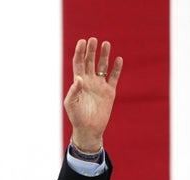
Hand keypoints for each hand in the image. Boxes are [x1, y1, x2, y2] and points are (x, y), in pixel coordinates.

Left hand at [64, 38, 122, 152]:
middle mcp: (89, 82)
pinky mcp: (109, 92)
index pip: (78, 64)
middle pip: (90, 62)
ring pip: (102, 67)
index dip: (79, 53)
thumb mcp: (71, 104)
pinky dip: (116, 69)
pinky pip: (114, 77)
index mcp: (78, 83)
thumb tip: (79, 77)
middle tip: (93, 39)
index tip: (82, 42)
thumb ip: (74, 90)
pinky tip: (118, 59)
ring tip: (106, 44)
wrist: (88, 129)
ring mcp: (99, 86)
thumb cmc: (76, 117)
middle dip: (91, 51)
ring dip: (104, 56)